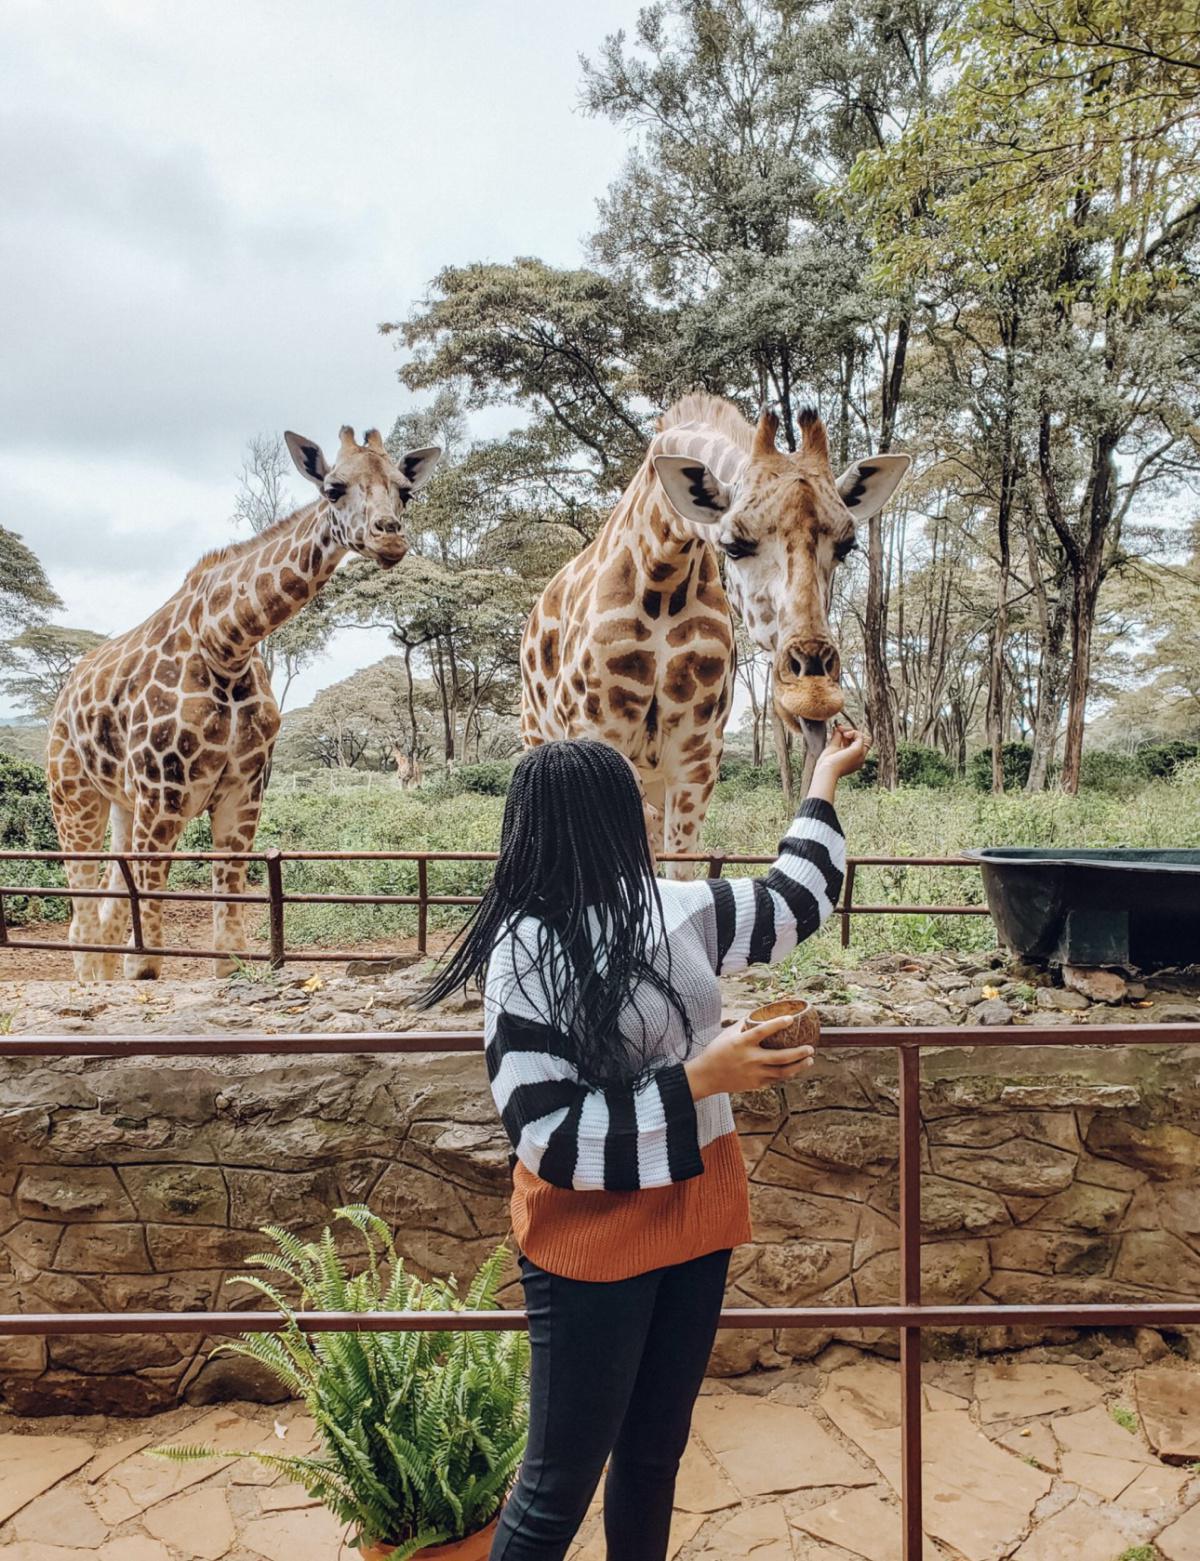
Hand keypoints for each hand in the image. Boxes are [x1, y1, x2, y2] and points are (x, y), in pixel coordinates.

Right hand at [683, 1015, 815, 1100]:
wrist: (706, 1077)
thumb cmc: (716, 1051)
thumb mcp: (728, 1034)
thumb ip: (744, 1024)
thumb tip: (758, 1013)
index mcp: (742, 1043)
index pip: (762, 1031)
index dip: (777, 1024)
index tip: (791, 1019)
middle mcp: (750, 1059)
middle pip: (780, 1058)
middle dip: (798, 1053)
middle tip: (811, 1048)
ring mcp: (754, 1074)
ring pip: (782, 1072)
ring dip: (798, 1066)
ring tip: (809, 1060)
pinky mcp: (755, 1084)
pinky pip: (775, 1079)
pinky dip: (786, 1074)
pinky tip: (794, 1069)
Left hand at [813, 723, 869, 783]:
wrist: (825, 771)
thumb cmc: (826, 764)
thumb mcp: (833, 748)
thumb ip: (837, 738)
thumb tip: (839, 728)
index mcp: (854, 760)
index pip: (857, 745)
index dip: (849, 737)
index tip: (838, 732)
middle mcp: (860, 759)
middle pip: (861, 741)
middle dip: (851, 733)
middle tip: (840, 729)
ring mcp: (860, 755)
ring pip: (862, 737)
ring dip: (851, 731)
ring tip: (841, 730)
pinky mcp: (858, 751)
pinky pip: (860, 736)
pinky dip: (853, 732)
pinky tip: (845, 733)